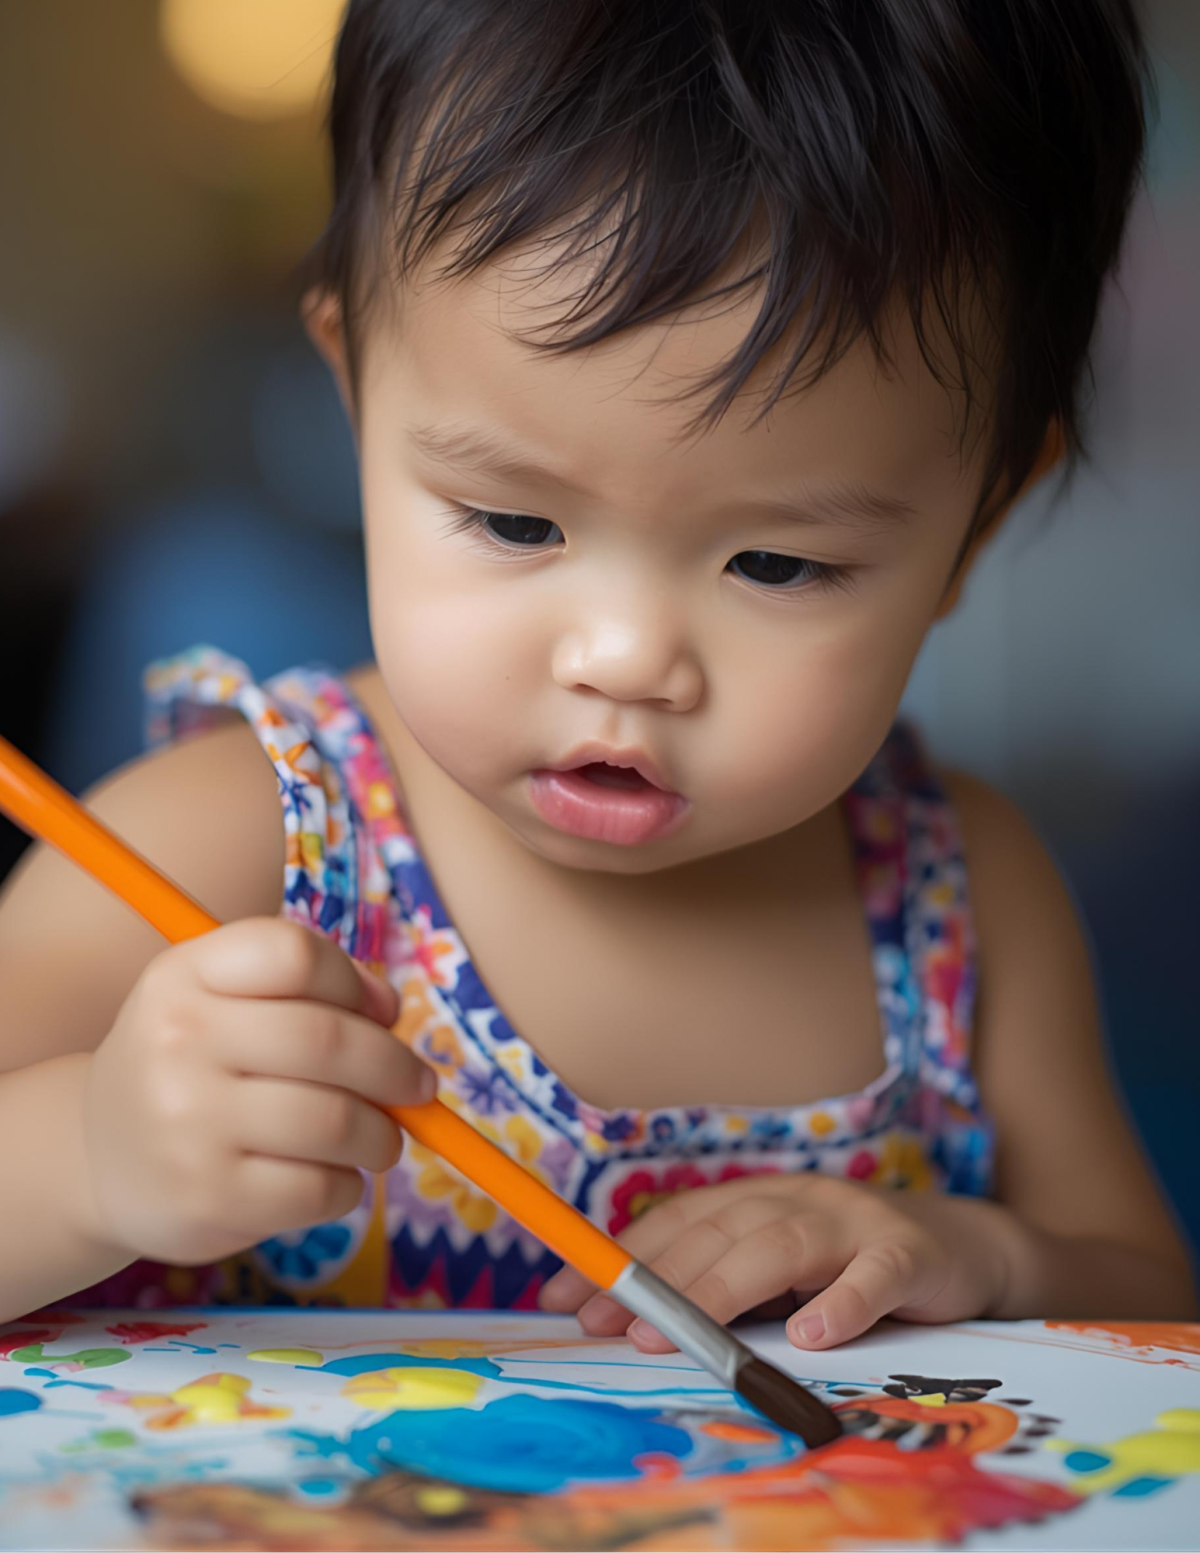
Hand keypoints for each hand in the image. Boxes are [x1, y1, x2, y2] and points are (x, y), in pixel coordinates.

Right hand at [80, 918, 435, 1265]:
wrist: (97, 1158)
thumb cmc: (191, 1063)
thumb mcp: (217, 997)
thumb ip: (306, 985)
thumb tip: (389, 1010)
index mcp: (183, 975)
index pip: (295, 955)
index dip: (354, 983)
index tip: (378, 1014)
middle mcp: (177, 1042)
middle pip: (329, 1040)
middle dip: (395, 1067)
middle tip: (417, 1086)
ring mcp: (188, 1126)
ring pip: (335, 1121)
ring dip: (382, 1134)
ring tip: (381, 1139)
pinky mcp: (208, 1201)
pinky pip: (319, 1189)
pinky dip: (349, 1185)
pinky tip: (336, 1178)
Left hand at [541, 1172, 1011, 1349]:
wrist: (966, 1247)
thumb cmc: (854, 1265)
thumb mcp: (782, 1269)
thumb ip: (726, 1284)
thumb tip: (636, 1320)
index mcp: (758, 1199)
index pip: (677, 1221)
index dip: (620, 1258)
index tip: (563, 1297)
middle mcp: (798, 1200)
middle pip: (718, 1233)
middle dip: (656, 1281)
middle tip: (608, 1326)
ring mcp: (854, 1221)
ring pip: (781, 1247)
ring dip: (724, 1290)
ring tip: (682, 1335)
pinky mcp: (909, 1253)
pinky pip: (873, 1275)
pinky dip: (841, 1303)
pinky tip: (813, 1333)